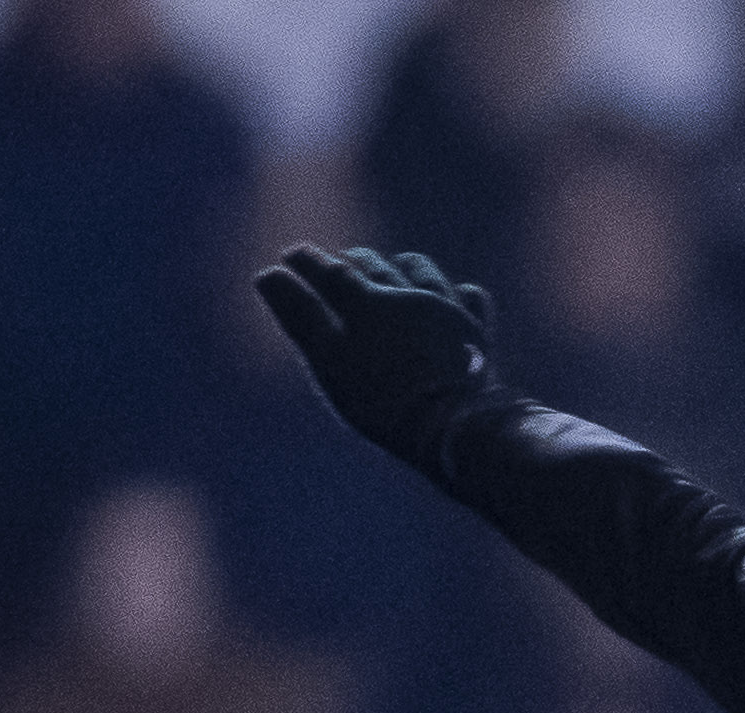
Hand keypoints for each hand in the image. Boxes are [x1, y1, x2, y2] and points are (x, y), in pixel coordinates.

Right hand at [252, 245, 497, 464]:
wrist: (453, 426)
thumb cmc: (383, 400)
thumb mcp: (330, 362)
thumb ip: (300, 317)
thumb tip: (266, 274)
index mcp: (367, 304)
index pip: (331, 273)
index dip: (308, 262)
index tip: (290, 254)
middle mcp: (408, 297)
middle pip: (376, 269)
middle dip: (355, 263)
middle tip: (344, 262)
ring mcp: (447, 311)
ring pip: (422, 273)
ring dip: (405, 266)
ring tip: (398, 264)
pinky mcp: (478, 333)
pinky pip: (470, 299)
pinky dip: (460, 293)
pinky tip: (460, 292)